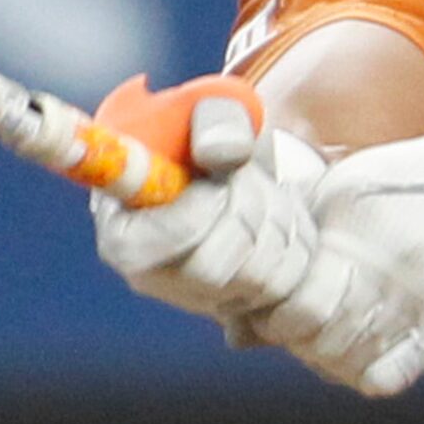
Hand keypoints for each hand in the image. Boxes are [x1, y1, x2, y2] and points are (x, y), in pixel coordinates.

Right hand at [91, 97, 327, 327]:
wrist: (249, 172)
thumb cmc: (216, 145)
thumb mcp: (215, 113)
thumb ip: (216, 120)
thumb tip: (223, 154)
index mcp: (122, 231)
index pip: (148, 248)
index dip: (199, 209)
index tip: (222, 175)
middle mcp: (154, 278)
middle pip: (212, 268)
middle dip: (248, 208)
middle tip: (248, 176)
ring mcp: (201, 300)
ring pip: (258, 278)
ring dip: (279, 221)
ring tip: (268, 195)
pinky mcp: (248, 310)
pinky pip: (290, 291)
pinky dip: (301, 247)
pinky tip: (284, 224)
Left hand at [248, 70, 423, 396]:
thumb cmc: (410, 185)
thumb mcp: (346, 188)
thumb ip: (293, 238)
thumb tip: (234, 323)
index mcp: (360, 218)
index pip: (295, 294)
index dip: (270, 311)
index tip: (267, 304)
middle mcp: (394, 260)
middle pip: (318, 334)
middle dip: (292, 338)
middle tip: (289, 329)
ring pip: (348, 360)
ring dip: (322, 358)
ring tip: (320, 341)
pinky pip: (389, 376)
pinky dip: (362, 372)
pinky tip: (357, 353)